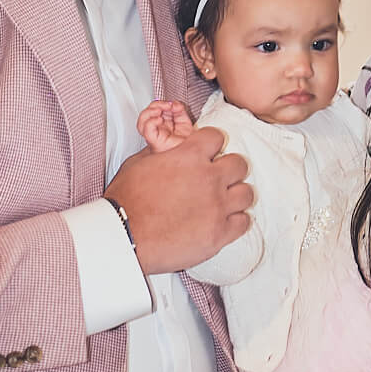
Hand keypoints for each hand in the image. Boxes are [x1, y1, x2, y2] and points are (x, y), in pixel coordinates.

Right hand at [106, 126, 250, 273]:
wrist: (123, 235)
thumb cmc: (125, 202)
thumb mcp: (138, 163)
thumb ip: (162, 153)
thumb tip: (169, 149)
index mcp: (189, 156)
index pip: (217, 137)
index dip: (211, 145)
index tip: (208, 154)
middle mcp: (209, 178)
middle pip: (239, 164)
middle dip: (229, 170)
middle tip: (217, 179)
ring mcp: (217, 206)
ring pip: (247, 193)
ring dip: (236, 195)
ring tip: (223, 202)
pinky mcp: (220, 233)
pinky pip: (244, 221)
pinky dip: (236, 221)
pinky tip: (224, 222)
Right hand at [137, 99, 194, 152]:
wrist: (193, 155)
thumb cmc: (187, 143)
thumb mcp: (184, 121)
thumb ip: (179, 110)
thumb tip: (174, 104)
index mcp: (161, 125)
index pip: (153, 110)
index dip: (160, 103)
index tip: (172, 103)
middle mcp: (155, 131)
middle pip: (145, 114)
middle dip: (155, 105)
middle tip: (167, 105)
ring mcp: (154, 137)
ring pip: (141, 122)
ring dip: (150, 112)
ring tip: (160, 110)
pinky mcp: (154, 142)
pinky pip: (147, 131)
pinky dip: (151, 121)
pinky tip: (160, 119)